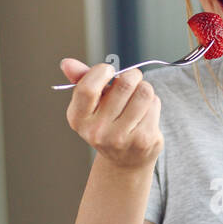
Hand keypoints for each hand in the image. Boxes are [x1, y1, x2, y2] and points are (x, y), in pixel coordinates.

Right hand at [60, 57, 162, 171]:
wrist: (125, 160)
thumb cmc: (107, 122)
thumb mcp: (91, 103)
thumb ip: (81, 80)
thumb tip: (67, 63)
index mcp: (78, 119)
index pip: (87, 88)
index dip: (102, 72)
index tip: (109, 72)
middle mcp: (96, 132)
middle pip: (124, 84)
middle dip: (132, 75)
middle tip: (131, 80)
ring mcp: (120, 138)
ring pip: (144, 92)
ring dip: (144, 89)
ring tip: (138, 99)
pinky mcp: (143, 140)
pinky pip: (154, 105)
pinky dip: (153, 104)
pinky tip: (145, 115)